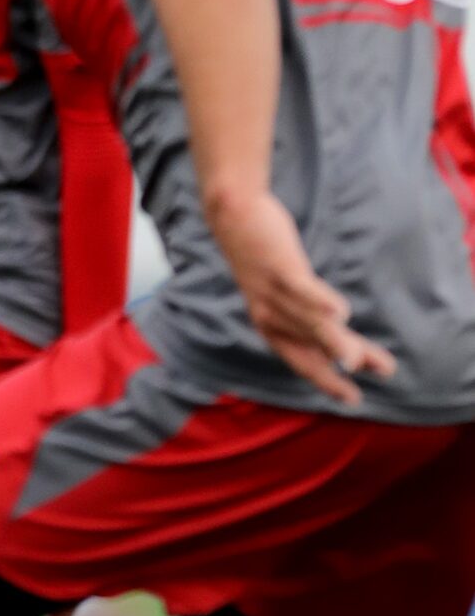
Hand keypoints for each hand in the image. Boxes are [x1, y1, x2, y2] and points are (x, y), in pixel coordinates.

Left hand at [211, 189, 394, 405]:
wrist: (233, 215)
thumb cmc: (263, 254)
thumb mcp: (282, 288)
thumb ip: (306, 310)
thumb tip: (337, 329)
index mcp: (269, 325)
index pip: (303, 360)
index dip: (328, 381)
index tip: (354, 400)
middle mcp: (268, 315)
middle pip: (314, 345)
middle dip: (345, 363)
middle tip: (383, 373)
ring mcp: (272, 292)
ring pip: (310, 322)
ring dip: (336, 341)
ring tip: (359, 361)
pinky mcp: (278, 267)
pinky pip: (301, 288)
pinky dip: (319, 300)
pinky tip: (341, 313)